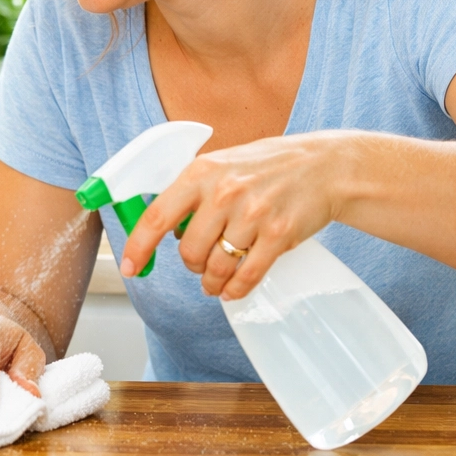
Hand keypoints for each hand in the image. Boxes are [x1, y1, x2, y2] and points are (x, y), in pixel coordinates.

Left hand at [120, 132, 343, 298]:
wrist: (324, 166)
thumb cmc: (267, 166)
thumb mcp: (221, 165)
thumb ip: (193, 192)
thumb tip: (165, 228)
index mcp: (201, 172)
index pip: (157, 216)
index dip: (139, 246)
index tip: (131, 267)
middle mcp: (224, 193)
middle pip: (189, 251)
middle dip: (191, 264)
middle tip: (200, 262)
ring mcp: (253, 215)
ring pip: (216, 267)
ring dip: (212, 281)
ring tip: (214, 280)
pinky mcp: (279, 235)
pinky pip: (246, 276)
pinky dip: (235, 289)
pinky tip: (231, 289)